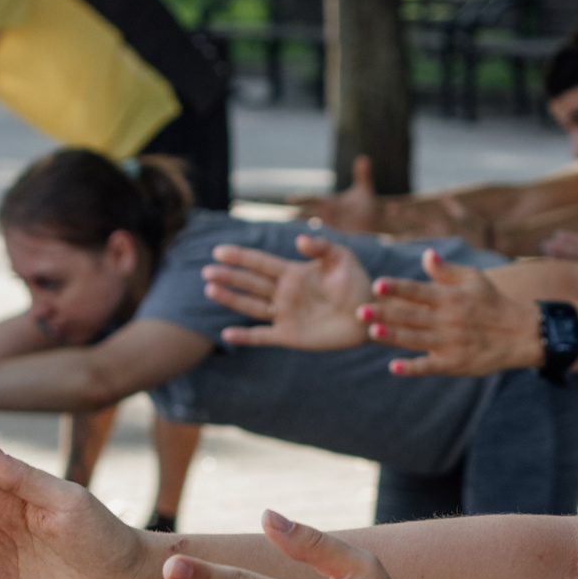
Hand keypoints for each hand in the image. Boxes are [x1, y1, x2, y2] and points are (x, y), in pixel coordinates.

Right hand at [204, 234, 373, 349]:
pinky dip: (246, 337)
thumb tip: (299, 240)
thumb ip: (322, 247)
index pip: (260, 262)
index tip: (219, 252)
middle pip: (250, 283)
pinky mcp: (291, 336)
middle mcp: (284, 293)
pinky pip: (263, 336)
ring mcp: (286, 315)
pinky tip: (228, 334)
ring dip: (231, 299)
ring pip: (251, 306)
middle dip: (229, 276)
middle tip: (207, 271)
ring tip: (210, 289)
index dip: (240, 257)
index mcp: (292, 273)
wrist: (370, 316)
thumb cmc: (357, 284)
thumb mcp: (342, 259)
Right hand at [291, 155, 382, 233]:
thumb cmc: (367, 205)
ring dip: (303, 230)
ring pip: (313, 228)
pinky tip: (309, 247)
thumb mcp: (364, 191)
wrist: (374, 222)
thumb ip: (363, 176)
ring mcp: (330, 226)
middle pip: (308, 214)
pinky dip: (317, 242)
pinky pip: (323, 240)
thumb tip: (364, 158)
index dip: (301, 199)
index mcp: (329, 202)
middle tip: (283, 217)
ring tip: (290, 235)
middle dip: (297, 215)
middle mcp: (326, 214)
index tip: (289, 199)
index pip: (312, 199)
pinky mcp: (335, 237)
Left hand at [360, 249, 539, 377]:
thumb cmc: (494, 303)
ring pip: (417, 340)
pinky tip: (394, 367)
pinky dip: (412, 367)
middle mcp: (448, 320)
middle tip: (361, 311)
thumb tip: (426, 255)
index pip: (418, 291)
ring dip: (394, 337)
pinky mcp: (455, 363)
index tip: (377, 285)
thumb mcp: (474, 279)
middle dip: (386, 313)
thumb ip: (446, 270)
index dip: (398, 288)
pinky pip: (430, 366)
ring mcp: (451, 343)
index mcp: (450, 298)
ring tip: (373, 332)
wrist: (521, 334)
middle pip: (411, 316)